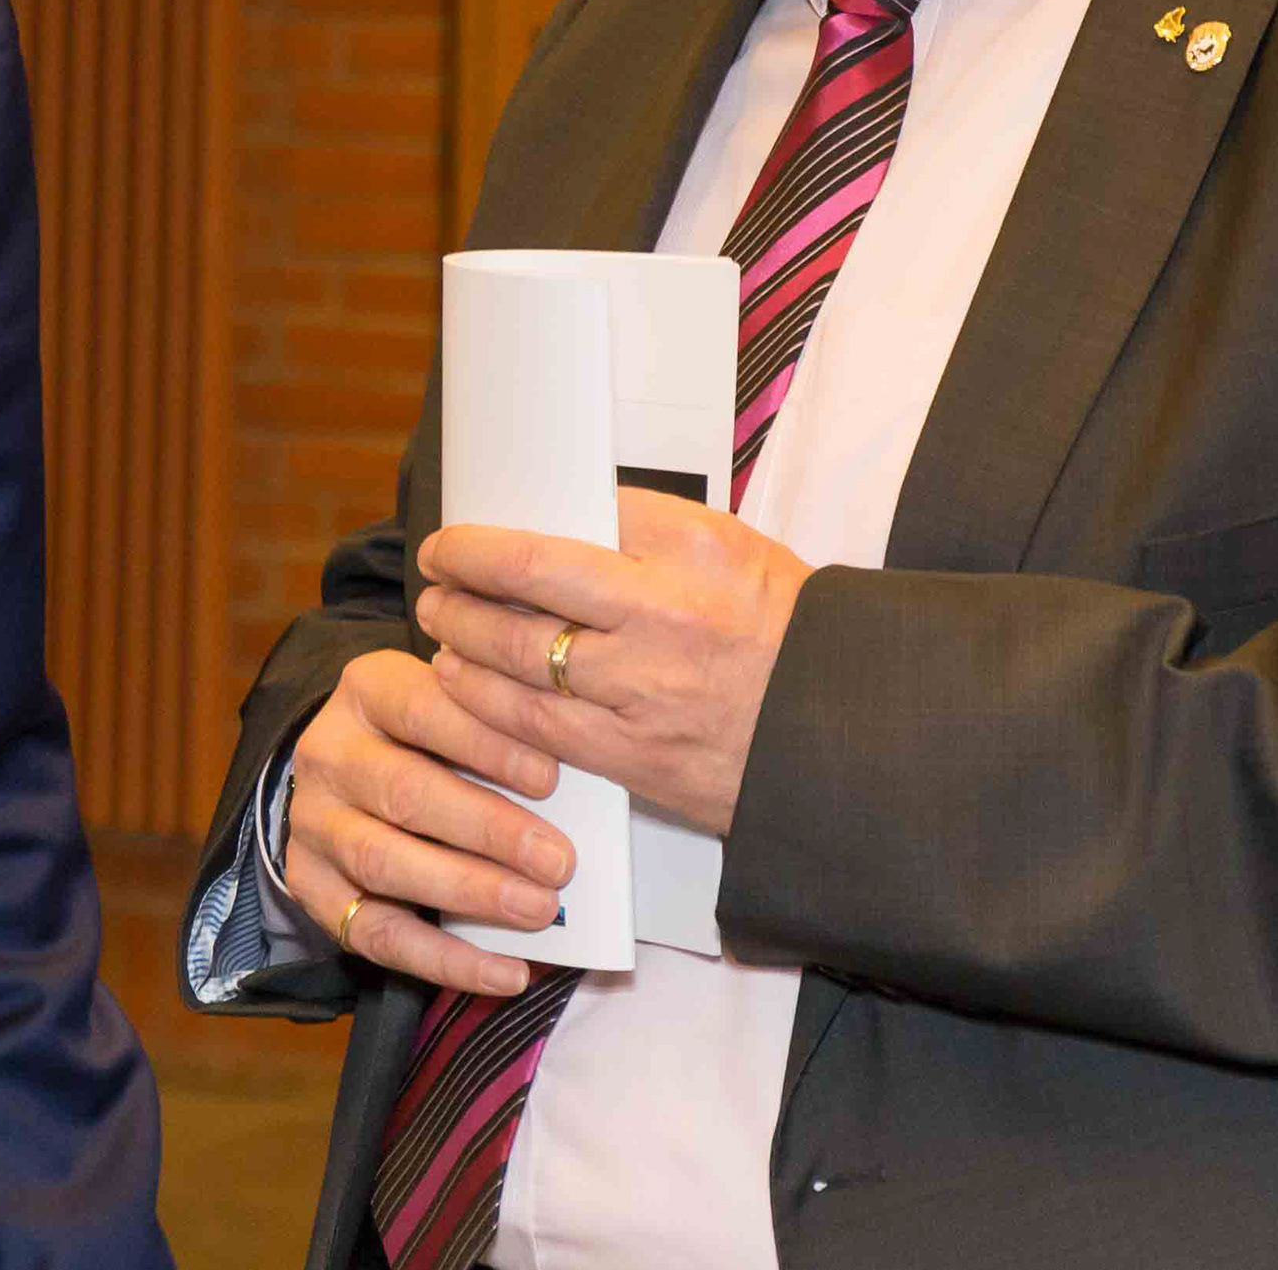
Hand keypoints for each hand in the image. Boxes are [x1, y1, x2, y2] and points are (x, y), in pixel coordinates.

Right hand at [279, 645, 575, 997]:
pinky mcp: (310, 886)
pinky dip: (444, 960)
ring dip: (467, 893)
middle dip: (488, 831)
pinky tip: (505, 972)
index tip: (551, 779)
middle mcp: (327, 752)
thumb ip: (499, 731)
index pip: (423, 710)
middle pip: (403, 792)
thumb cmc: (428, 736)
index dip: (486, 745)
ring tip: (537, 912)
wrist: (349, 768)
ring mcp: (311, 822)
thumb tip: (577, 779)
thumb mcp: (458, 708)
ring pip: (382, 863)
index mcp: (367, 689)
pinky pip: (374, 934)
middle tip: (558, 862)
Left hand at [416, 488, 810, 837]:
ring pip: (518, 667)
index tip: (457, 541)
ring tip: (441, 628)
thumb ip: (645, 528)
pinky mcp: (637, 760)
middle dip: (459, 588)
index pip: (554, 541)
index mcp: (686, 557)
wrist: (841, 725)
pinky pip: (540, 733)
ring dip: (461, 645)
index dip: (484, 544)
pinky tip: (468, 687)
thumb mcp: (729, 547)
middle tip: (436, 580)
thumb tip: (566, 516)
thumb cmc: (789, 629)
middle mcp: (662, 622)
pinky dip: (490, 707)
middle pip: (523, 598)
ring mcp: (645, 697)